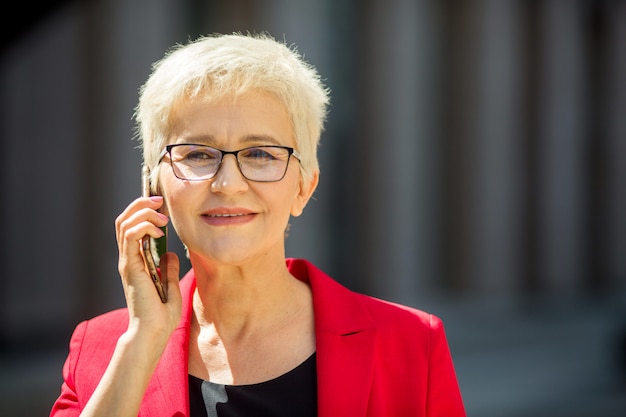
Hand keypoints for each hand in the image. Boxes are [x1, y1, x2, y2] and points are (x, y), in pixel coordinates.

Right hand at [115, 196, 181, 342]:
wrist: (153, 333)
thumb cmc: (161, 317)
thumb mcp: (171, 288)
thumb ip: (169, 270)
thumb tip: (170, 255)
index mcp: (137, 263)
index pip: (131, 227)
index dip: (143, 211)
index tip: (162, 206)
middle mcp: (128, 260)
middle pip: (123, 220)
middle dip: (140, 204)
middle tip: (159, 201)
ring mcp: (127, 262)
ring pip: (124, 224)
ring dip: (143, 212)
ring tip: (162, 217)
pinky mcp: (130, 267)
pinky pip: (129, 237)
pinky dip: (143, 226)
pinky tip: (158, 230)